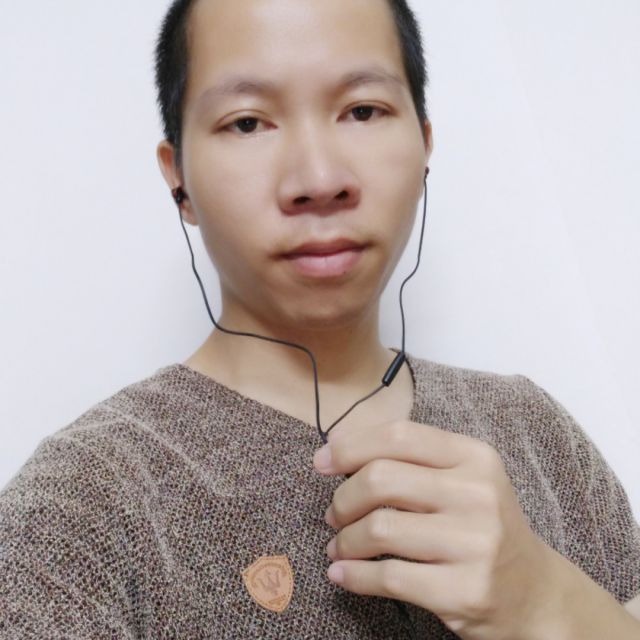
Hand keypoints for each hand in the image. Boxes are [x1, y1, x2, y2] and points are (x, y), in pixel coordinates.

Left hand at [312, 419, 560, 639]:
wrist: (534, 593)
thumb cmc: (481, 526)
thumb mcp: (462, 480)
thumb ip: (410, 461)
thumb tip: (335, 452)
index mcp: (474, 456)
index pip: (398, 435)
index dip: (351, 446)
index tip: (322, 462)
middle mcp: (478, 494)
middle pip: (380, 479)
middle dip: (343, 498)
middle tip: (334, 514)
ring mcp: (474, 544)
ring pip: (378, 528)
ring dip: (344, 540)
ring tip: (339, 546)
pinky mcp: (464, 591)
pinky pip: (387, 576)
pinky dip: (353, 575)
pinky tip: (342, 574)